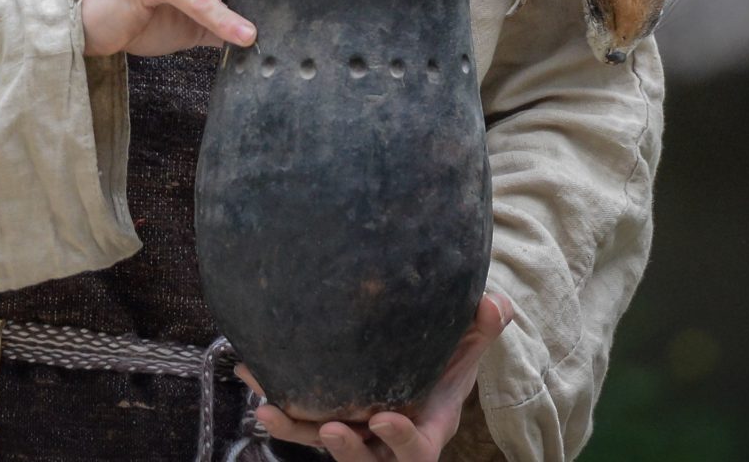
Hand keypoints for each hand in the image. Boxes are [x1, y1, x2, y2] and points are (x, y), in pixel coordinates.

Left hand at [238, 293, 517, 460]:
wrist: (420, 371)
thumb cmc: (446, 360)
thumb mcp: (467, 347)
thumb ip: (482, 327)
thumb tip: (496, 303)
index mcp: (427, 427)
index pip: (418, 448)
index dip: (403, 440)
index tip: (385, 418)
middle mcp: (387, 441)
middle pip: (367, 461)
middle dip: (346, 452)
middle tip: (330, 429)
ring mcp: (356, 435)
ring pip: (324, 444)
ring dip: (295, 429)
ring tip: (267, 406)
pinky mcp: (329, 421)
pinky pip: (301, 421)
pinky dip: (278, 402)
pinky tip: (252, 376)